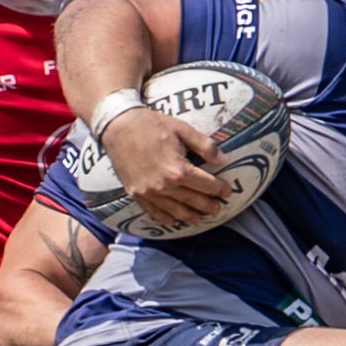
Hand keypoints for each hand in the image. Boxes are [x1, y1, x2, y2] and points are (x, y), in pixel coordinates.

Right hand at [101, 105, 234, 227]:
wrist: (118, 126)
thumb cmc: (151, 124)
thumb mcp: (182, 129)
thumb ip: (205, 146)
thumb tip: (223, 160)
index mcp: (178, 170)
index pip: (207, 185)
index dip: (220, 189)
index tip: (227, 191)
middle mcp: (165, 186)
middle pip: (194, 201)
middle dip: (209, 206)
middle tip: (218, 208)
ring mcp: (149, 193)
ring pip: (176, 212)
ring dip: (192, 216)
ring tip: (201, 217)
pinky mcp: (136, 194)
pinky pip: (154, 212)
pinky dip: (167, 219)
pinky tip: (175, 220)